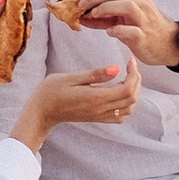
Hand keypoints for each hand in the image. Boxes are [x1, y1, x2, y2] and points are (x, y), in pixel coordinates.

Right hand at [19, 54, 139, 144]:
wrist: (41, 112)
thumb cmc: (51, 91)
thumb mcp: (72, 77)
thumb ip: (96, 74)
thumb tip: (117, 68)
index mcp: (95, 98)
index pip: (126, 89)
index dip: (133, 74)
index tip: (130, 60)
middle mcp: (100, 110)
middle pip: (131, 99)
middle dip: (136, 81)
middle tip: (131, 66)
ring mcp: (99, 116)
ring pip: (129, 109)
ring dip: (134, 93)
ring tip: (129, 77)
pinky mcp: (97, 119)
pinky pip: (120, 116)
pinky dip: (128, 105)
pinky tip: (122, 93)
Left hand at [65, 0, 176, 66]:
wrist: (166, 43)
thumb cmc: (141, 26)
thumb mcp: (122, 15)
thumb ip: (102, 13)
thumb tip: (79, 15)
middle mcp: (141, 1)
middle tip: (81, 6)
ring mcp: (144, 18)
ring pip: (126, 5)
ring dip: (105, 8)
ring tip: (93, 15)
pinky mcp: (144, 35)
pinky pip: (131, 30)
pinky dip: (117, 30)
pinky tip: (109, 32)